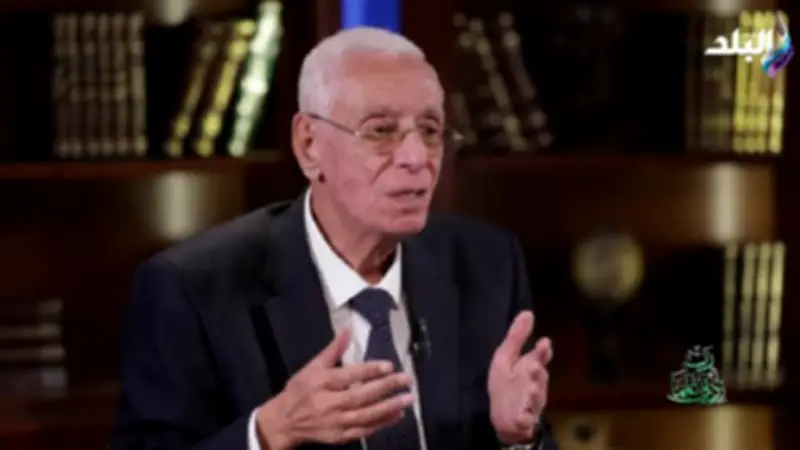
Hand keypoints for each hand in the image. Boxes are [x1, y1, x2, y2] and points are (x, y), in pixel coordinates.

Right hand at [256, 329, 413, 448]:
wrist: (284, 422)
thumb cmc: (299, 391)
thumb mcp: (312, 366)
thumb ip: (333, 350)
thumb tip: (347, 330)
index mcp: (321, 382)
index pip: (349, 376)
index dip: (369, 370)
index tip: (388, 365)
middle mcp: (329, 403)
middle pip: (361, 395)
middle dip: (385, 387)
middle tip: (405, 380)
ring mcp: (335, 422)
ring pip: (365, 415)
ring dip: (388, 407)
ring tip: (407, 398)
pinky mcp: (340, 436)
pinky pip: (364, 430)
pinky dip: (382, 423)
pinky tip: (397, 415)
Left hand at [487, 311, 552, 444]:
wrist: (502, 418)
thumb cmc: (505, 384)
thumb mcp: (506, 358)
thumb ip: (517, 337)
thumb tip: (527, 312)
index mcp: (529, 368)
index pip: (538, 358)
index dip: (541, 352)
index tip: (544, 343)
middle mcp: (533, 384)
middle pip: (539, 379)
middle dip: (538, 373)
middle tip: (535, 366)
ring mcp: (530, 404)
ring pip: (535, 399)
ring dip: (534, 395)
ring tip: (530, 388)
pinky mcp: (523, 420)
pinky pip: (526, 420)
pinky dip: (525, 419)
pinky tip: (522, 417)